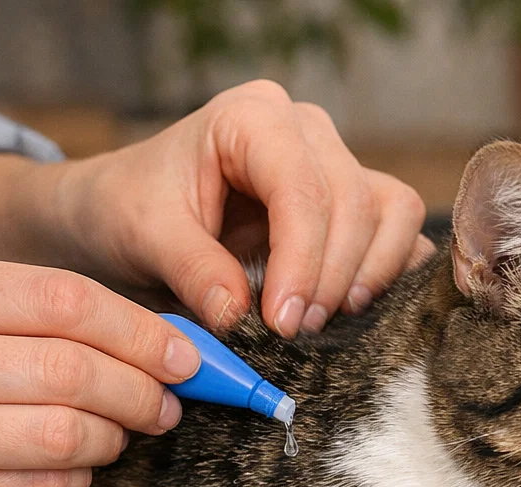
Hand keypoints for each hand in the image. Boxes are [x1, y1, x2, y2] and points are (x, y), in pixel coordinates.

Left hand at [0, 81, 435, 337]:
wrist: (122, 210)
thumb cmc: (128, 208)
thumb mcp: (145, 236)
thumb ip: (193, 270)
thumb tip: (240, 314)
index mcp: (250, 118)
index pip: (301, 185)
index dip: (302, 258)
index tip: (283, 322)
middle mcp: (304, 130)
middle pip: (355, 200)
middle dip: (331, 277)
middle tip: (294, 334)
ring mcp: (333, 162)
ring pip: (391, 211)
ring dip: (367, 274)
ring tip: (322, 323)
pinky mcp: (350, 201)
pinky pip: (398, 228)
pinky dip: (388, 271)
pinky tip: (352, 311)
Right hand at [0, 259, 199, 486]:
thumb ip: (39, 327)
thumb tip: (166, 340)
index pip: (65, 298)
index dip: (141, 330)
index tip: (186, 356)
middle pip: (72, 368)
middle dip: (140, 390)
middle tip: (167, 407)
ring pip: (64, 434)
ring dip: (111, 440)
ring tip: (117, 440)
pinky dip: (77, 481)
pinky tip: (72, 473)